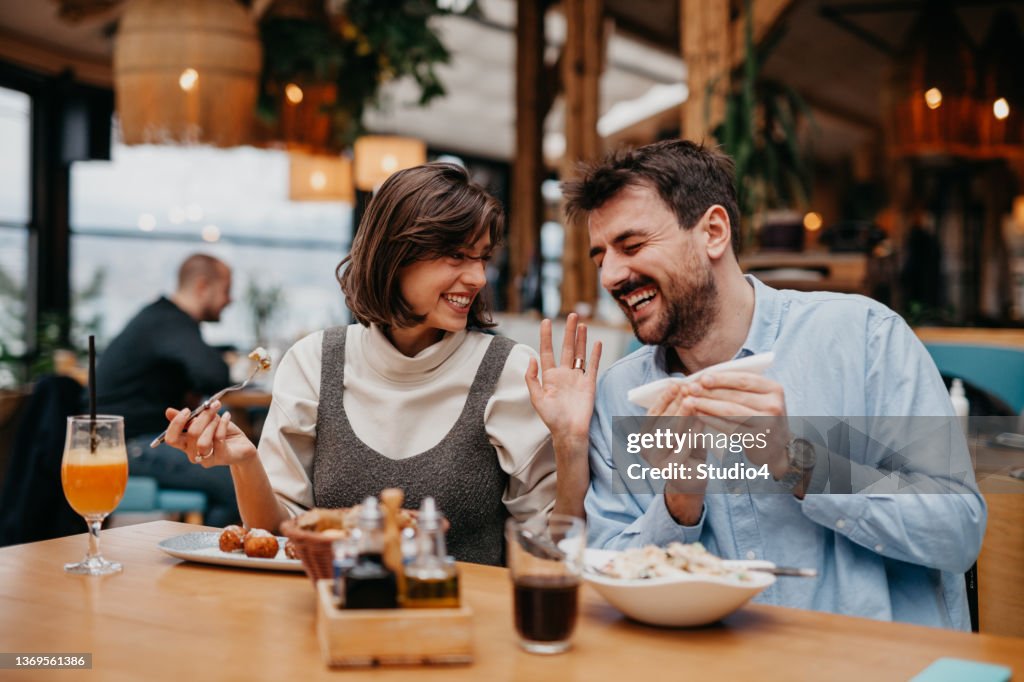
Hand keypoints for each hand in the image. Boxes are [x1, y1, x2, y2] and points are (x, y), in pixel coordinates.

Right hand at [163, 401, 255, 467]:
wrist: (242, 446)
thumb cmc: (222, 433)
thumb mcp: (206, 422)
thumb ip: (190, 418)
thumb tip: (168, 411)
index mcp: (186, 444)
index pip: (171, 439)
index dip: (176, 424)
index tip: (187, 410)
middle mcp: (193, 454)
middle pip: (190, 435)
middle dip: (202, 417)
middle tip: (211, 406)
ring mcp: (207, 458)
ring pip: (203, 442)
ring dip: (212, 424)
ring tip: (219, 416)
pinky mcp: (222, 458)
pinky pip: (219, 439)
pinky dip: (223, 424)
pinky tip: (227, 416)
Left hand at [525, 313, 601, 441]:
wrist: (569, 431)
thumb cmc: (551, 418)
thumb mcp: (536, 398)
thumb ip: (532, 378)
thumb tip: (531, 358)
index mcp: (550, 376)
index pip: (547, 351)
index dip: (546, 336)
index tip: (546, 321)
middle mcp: (564, 374)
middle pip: (567, 347)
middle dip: (569, 331)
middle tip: (571, 315)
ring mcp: (577, 378)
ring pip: (580, 353)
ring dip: (581, 338)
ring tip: (582, 324)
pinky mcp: (589, 383)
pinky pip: (592, 365)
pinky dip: (595, 354)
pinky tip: (597, 342)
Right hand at [647, 384, 706, 524]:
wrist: (691, 482)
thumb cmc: (687, 450)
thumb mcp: (681, 429)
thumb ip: (679, 413)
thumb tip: (685, 386)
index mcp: (644, 436)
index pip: (653, 412)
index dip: (664, 397)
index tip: (676, 382)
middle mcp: (645, 449)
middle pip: (661, 421)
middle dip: (675, 403)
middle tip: (688, 388)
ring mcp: (655, 461)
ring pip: (670, 433)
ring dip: (682, 416)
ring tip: (694, 401)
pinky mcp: (670, 471)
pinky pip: (682, 448)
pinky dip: (692, 433)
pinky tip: (702, 421)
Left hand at [683, 371, 790, 477]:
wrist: (777, 447)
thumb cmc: (762, 416)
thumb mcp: (759, 398)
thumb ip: (739, 387)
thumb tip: (705, 377)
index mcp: (774, 389)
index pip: (744, 380)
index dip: (722, 378)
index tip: (702, 377)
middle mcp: (773, 405)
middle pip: (735, 395)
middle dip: (710, 391)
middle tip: (690, 388)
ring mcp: (767, 423)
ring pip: (730, 411)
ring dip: (707, 405)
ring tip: (690, 401)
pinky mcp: (756, 438)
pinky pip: (729, 427)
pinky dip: (711, 420)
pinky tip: (698, 415)